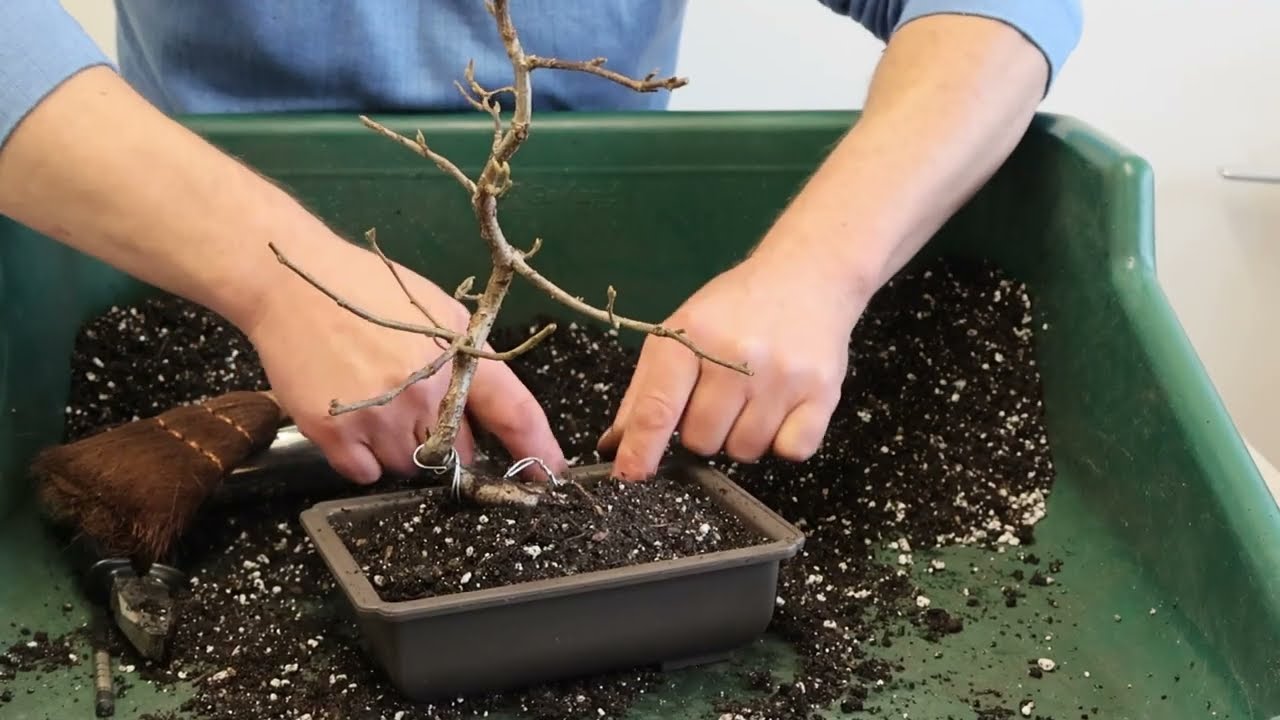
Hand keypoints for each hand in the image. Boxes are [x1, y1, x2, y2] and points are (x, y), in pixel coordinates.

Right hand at [244, 239, 565, 483]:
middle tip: (411, 407)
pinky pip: (364, 472)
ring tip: (373, 402)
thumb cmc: (366, 292)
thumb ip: (465, 360)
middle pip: (456, 451)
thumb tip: (484, 412)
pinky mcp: (337, 433)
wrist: (292, 286)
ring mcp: (382, 416)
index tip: (549, 475)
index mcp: (458, 355)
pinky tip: (350, 418)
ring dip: (396, 449)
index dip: (536, 447)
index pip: (514, 409)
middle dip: (443, 440)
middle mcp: (426, 391)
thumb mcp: (436, 310)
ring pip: (407, 466)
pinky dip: (359, 457)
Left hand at [597, 250, 867, 479]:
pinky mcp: (822, 392)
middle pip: (702, 441)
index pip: (658, 408)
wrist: (806, 274)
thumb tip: (616, 446)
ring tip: (752, 396)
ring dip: (743, 436)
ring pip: (745, 451)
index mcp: (690, 338)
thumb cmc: (734, 308)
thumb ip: (645, 391)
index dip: (641, 450)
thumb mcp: (680, 332)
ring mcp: (782, 376)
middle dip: (703, 430)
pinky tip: (781, 408)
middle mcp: (737, 357)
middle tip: (719, 396)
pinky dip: (783, 441)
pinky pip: (790, 451)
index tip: (629, 477)